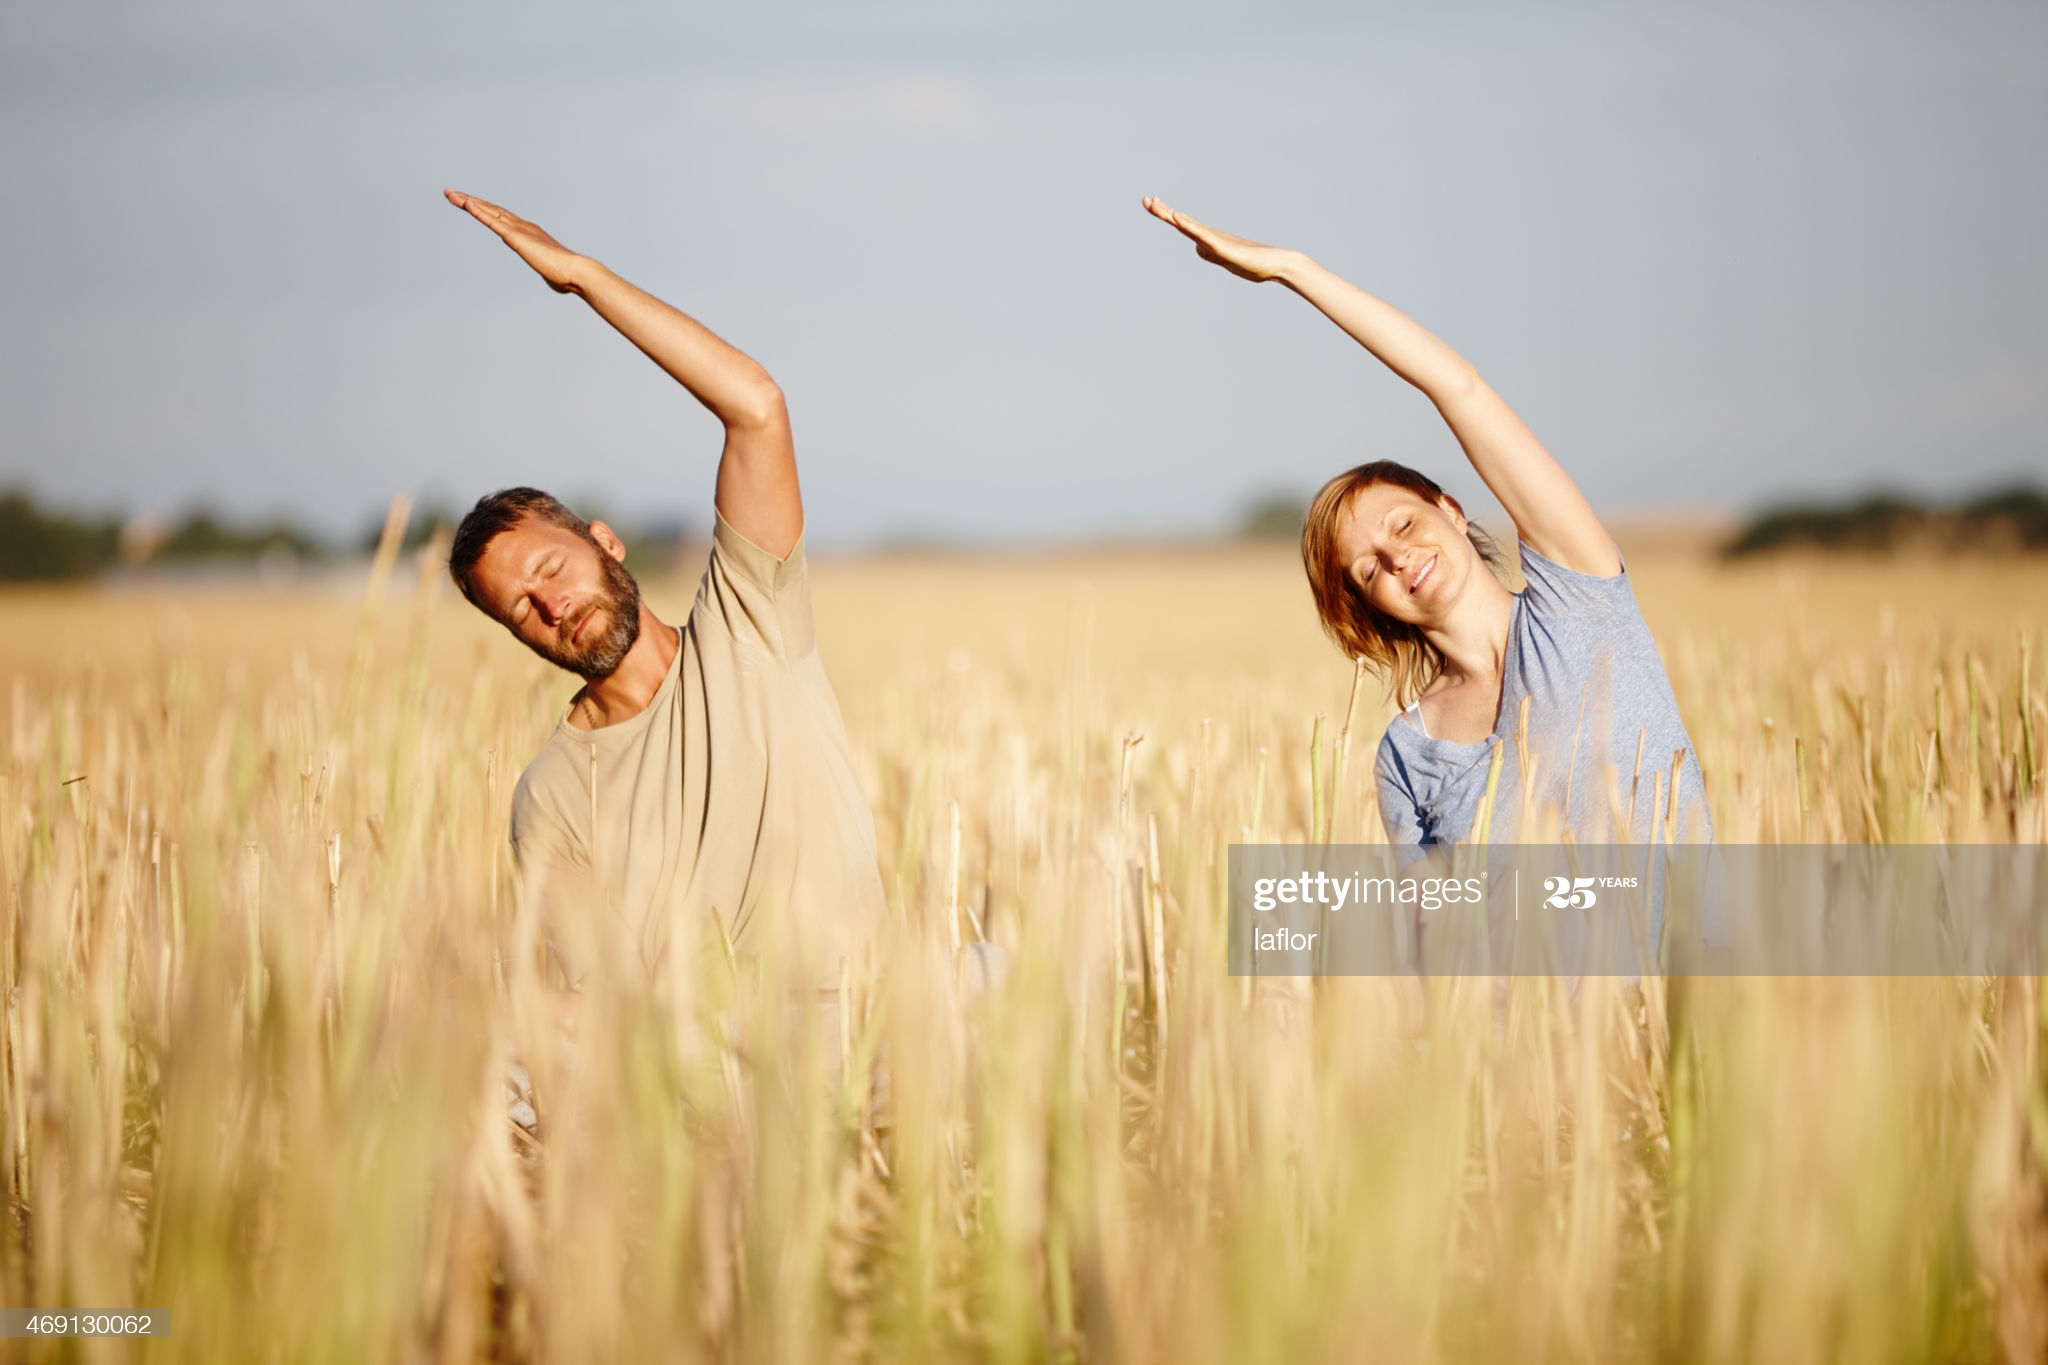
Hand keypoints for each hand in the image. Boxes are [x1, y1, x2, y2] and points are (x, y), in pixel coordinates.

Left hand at [444, 189, 589, 294]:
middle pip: (491, 210)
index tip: (470, 205)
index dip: (485, 210)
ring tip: (450, 194)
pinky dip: (478, 211)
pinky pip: (492, 222)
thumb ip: (550, 272)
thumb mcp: (554, 274)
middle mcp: (523, 227)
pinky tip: (465, 203)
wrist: (577, 272)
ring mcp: (519, 230)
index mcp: (531, 234)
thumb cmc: (568, 277)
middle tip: (451, 193)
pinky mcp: (516, 238)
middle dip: (470, 201)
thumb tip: (557, 280)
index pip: (502, 218)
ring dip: (467, 201)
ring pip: (488, 211)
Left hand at [1141, 197, 1301, 282]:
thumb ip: (1210, 252)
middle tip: (1145, 199)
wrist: (1276, 264)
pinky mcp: (1222, 247)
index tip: (1152, 202)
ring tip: (1154, 205)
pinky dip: (1188, 225)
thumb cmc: (1253, 263)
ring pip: (1188, 226)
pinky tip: (1177, 218)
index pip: (1182, 224)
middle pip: (1181, 222)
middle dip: (1162, 211)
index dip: (1167, 213)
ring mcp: (1215, 241)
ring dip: (1170, 216)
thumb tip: (1198, 248)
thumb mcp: (1224, 259)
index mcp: (1208, 240)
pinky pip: (1201, 235)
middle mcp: (1210, 236)